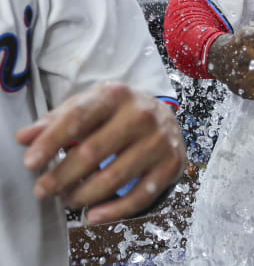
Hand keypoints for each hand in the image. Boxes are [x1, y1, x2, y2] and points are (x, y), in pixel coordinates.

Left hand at [15, 83, 184, 224]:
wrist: (165, 117)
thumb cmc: (117, 113)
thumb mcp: (88, 106)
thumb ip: (55, 120)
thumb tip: (23, 137)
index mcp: (116, 95)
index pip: (78, 118)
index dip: (51, 141)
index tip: (30, 164)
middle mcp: (141, 115)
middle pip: (93, 152)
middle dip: (62, 176)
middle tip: (42, 190)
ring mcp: (159, 141)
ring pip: (114, 178)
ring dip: (84, 195)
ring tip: (67, 199)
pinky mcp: (171, 164)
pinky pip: (140, 196)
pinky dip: (114, 211)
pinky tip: (92, 216)